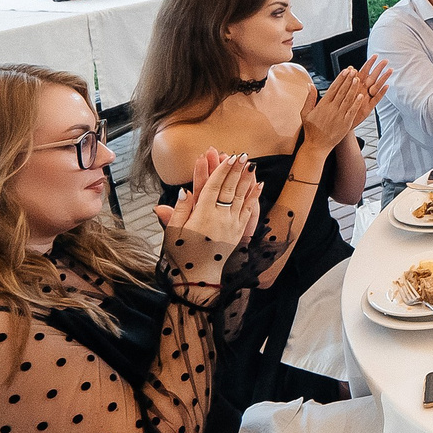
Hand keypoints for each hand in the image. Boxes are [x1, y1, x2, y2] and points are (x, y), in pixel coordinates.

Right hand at [154, 150, 262, 281]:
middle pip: (229, 188)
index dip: (220, 170)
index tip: (227, 157)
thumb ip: (178, 211)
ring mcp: (232, 225)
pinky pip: (249, 210)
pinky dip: (254, 196)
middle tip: (242, 154)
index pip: (213, 186)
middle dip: (235, 170)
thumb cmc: (182, 255)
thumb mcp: (173, 233)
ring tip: (252, 163)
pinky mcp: (239, 232)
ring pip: (241, 196)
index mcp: (202, 215)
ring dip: (246, 179)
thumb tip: (184, 190)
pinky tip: (258, 184)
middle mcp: (220, 217)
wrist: (199, 278)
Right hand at [302, 61, 383, 144]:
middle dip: (348, 80)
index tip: (346, 71)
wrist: (317, 146)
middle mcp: (331, 109)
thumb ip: (309, 98)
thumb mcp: (305, 113)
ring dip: (353, 89)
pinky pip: (352, 111)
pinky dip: (356, 103)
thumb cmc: (311, 129)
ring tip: (358, 79)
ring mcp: (339, 116)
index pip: (333, 88)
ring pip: (348, 99)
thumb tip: (310, 84)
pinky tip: (361, 96)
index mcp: (322, 105)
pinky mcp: (345, 124)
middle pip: (342, 92)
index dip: (340, 79)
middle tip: (354, 70)